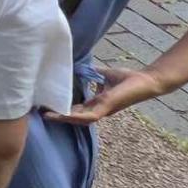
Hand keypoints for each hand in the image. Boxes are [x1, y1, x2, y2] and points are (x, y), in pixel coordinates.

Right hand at [45, 67, 166, 124]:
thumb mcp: (105, 74)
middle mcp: (99, 110)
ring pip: (79, 119)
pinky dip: (75, 116)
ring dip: (63, 118)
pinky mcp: (106, 108)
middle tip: (41, 113)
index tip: (48, 105)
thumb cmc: (128, 79)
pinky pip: (88, 116)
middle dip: (59, 116)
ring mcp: (102, 110)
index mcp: (98, 103)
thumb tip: (79, 67)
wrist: (146, 81)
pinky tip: (64, 114)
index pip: (78, 109)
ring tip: (47, 116)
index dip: (63, 108)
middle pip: (75, 116)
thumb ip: (93, 74)